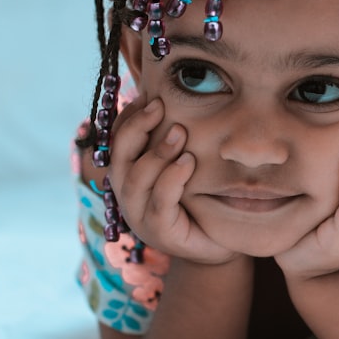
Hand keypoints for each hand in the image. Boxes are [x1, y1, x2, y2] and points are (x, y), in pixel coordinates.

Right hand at [107, 98, 237, 264]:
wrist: (221, 244)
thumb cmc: (202, 198)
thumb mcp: (186, 164)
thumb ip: (176, 139)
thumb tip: (177, 97)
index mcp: (129, 175)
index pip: (117, 140)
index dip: (128, 117)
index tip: (148, 94)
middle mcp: (128, 195)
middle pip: (119, 156)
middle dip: (136, 127)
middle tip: (159, 105)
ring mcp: (140, 216)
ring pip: (136, 179)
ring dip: (157, 152)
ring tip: (180, 132)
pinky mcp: (160, 233)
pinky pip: (160, 201)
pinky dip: (172, 179)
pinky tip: (188, 162)